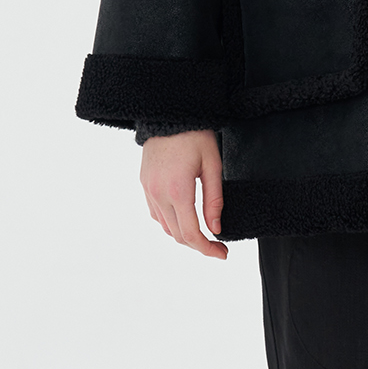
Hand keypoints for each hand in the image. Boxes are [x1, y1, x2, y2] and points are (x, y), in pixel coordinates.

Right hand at [140, 130, 226, 259]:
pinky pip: (156, 214)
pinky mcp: (144, 185)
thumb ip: (214, 201)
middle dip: (199, 245)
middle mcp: (158, 194)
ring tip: (204, 234)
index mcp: (178, 190)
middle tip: (218, 246)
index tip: (223, 254)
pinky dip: (170, 223)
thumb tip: (216, 229)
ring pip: (165, 227)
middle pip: (177, 235)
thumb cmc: (195, 136)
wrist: (168, 114)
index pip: (191, 233)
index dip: (208, 249)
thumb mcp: (213, 166)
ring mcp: (148, 190)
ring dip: (184, 235)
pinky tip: (184, 219)